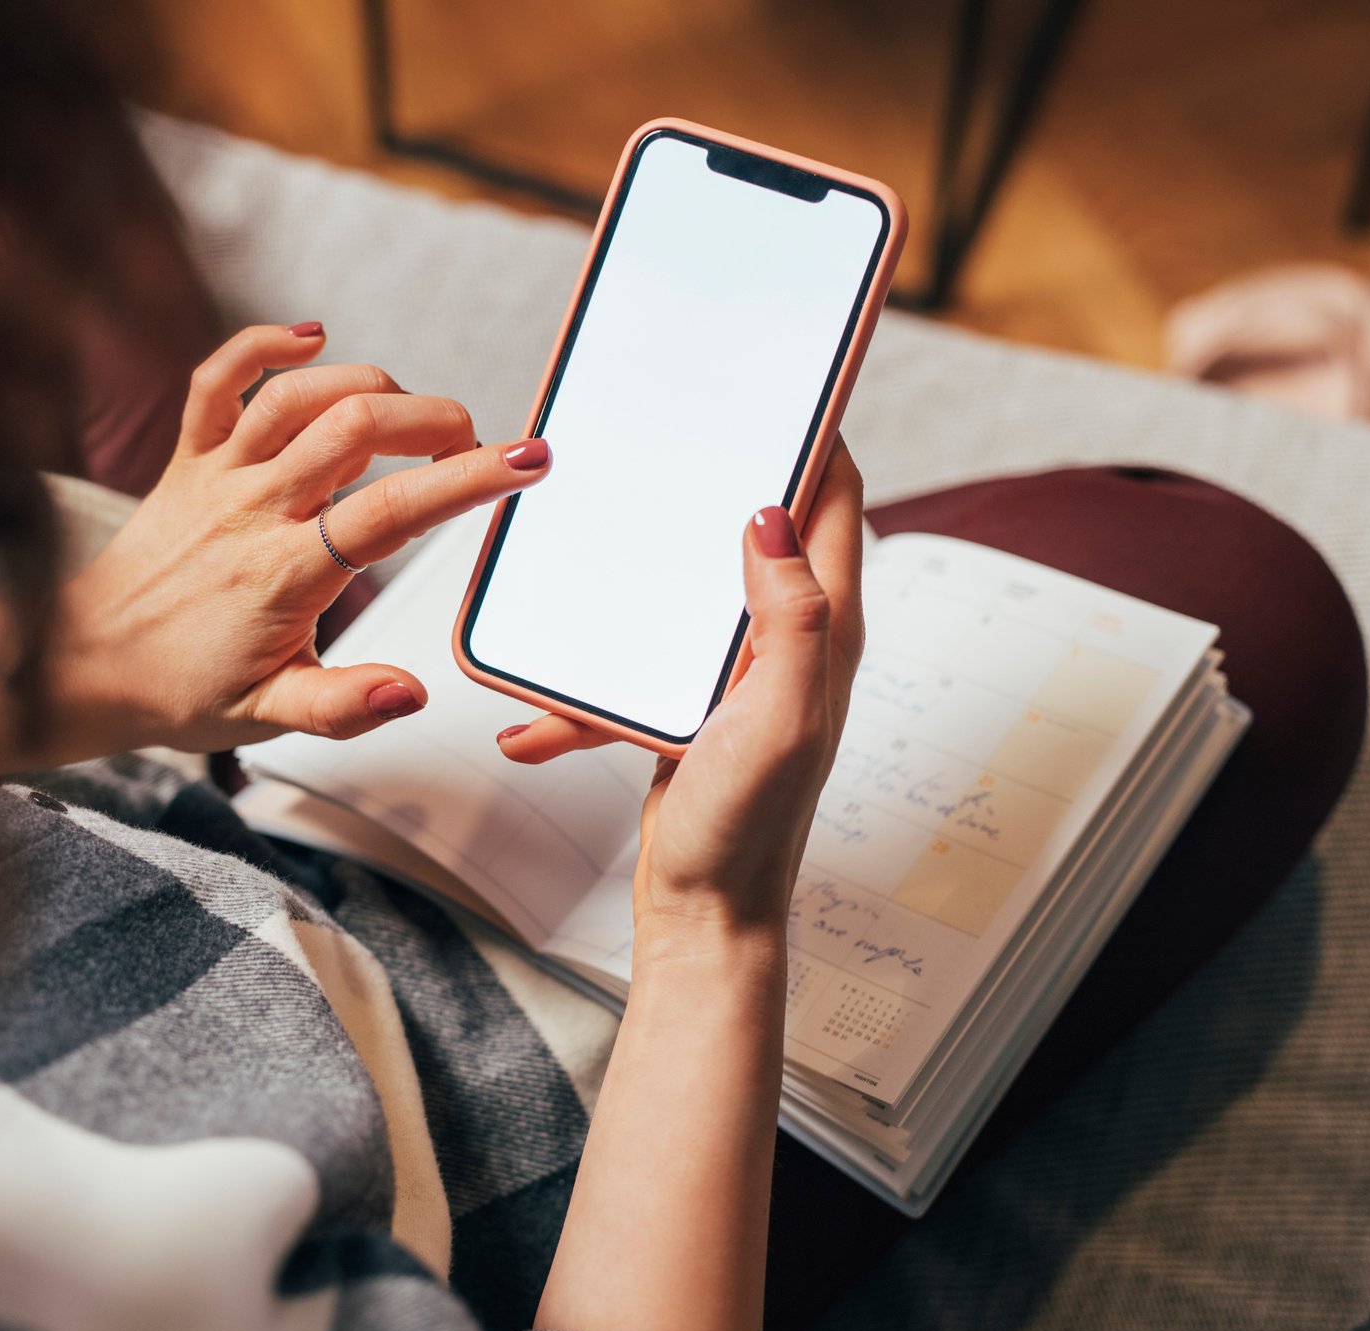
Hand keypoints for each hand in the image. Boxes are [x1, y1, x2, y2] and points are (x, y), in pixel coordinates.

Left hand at [0, 323, 551, 773]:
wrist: (84, 665)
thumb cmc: (180, 690)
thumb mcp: (268, 718)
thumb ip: (344, 706)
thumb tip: (411, 690)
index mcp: (284, 575)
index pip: (392, 512)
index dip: (468, 479)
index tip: (527, 461)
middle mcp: (252, 510)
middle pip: (357, 428)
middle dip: (435, 420)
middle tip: (475, 444)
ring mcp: (216, 476)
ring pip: (301, 394)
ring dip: (372, 386)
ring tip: (413, 415)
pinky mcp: (186, 457)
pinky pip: (218, 380)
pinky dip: (263, 345)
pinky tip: (312, 337)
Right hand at [497, 439, 864, 953]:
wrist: (706, 914)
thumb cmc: (749, 827)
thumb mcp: (779, 719)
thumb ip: (791, 619)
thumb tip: (771, 515)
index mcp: (825, 631)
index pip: (834, 499)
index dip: (816, 431)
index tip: (777, 377)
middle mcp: (788, 639)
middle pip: (760, 523)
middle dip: (715, 474)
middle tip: (667, 426)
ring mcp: (736, 669)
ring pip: (687, 586)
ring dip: (639, 571)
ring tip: (588, 542)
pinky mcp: (688, 701)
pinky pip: (633, 663)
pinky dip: (586, 686)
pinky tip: (535, 718)